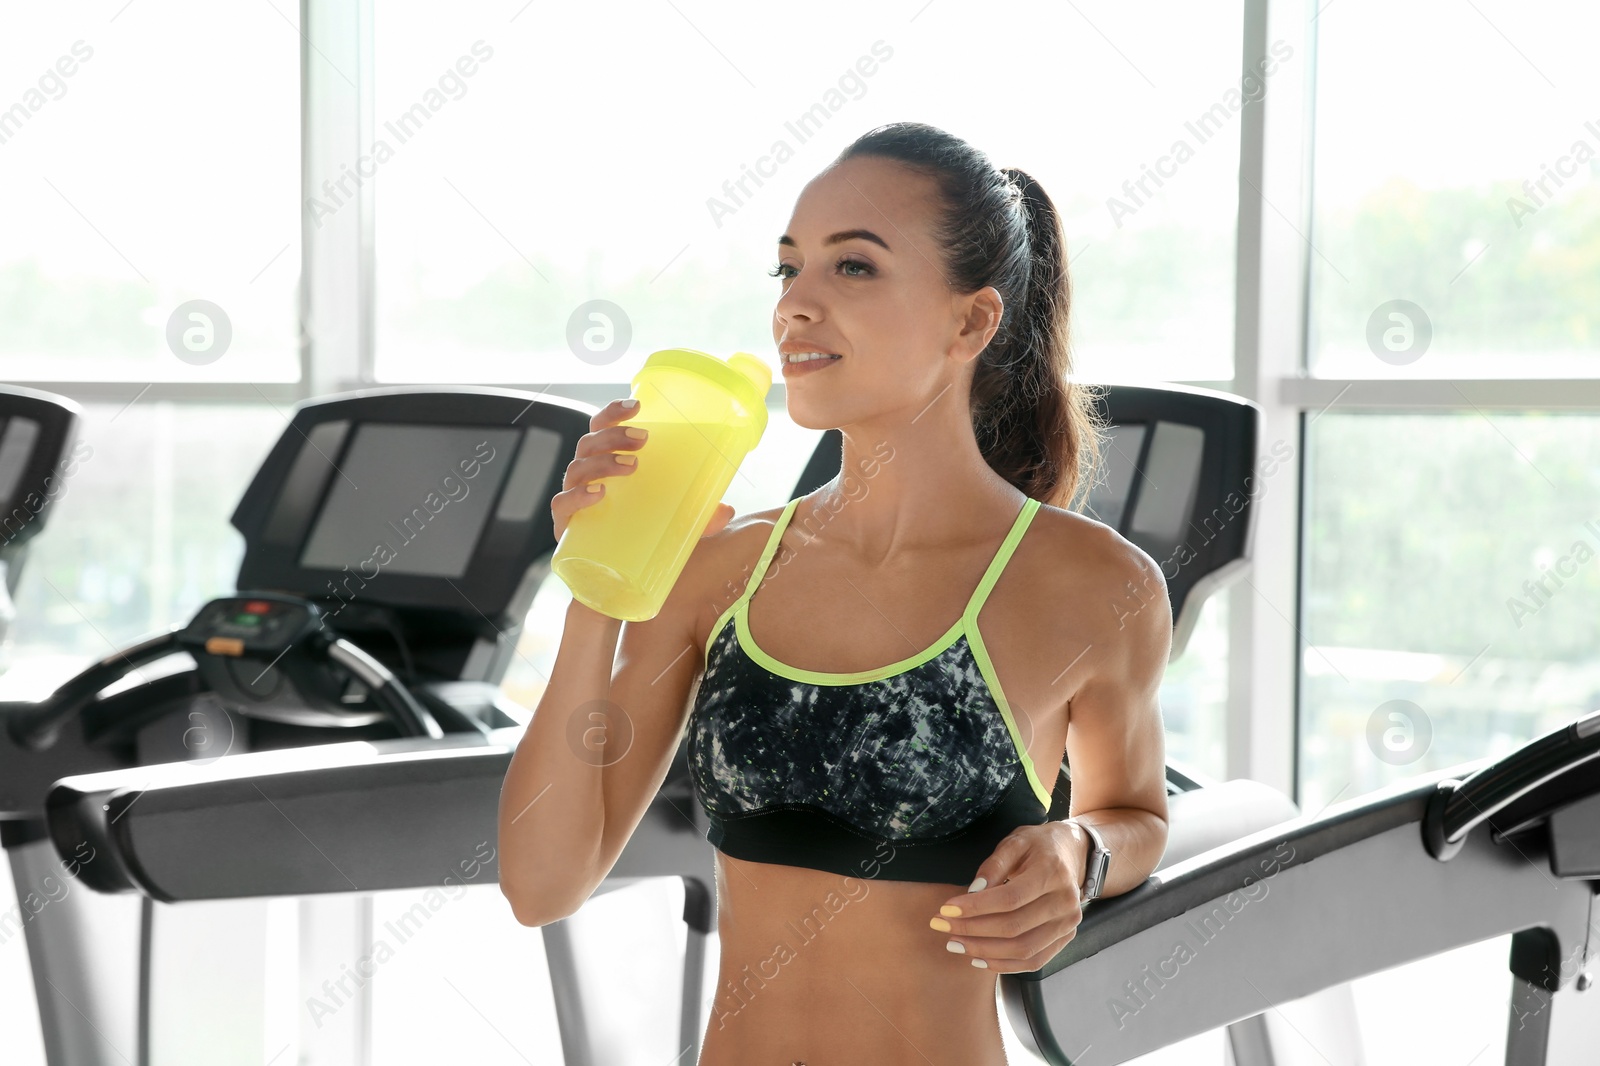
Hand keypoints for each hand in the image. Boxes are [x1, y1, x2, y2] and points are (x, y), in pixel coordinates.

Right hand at [553, 398, 733, 540]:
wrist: (612, 584)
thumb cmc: (637, 540)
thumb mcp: (673, 523)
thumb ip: (700, 517)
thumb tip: (726, 510)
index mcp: (604, 464)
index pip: (601, 428)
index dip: (613, 413)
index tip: (637, 406)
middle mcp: (585, 477)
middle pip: (589, 443)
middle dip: (613, 435)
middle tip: (642, 440)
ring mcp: (573, 501)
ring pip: (577, 468)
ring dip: (602, 462)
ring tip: (630, 466)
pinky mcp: (566, 528)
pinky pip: (562, 505)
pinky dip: (576, 496)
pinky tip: (598, 494)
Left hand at [928, 821, 1088, 972]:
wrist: (1074, 855)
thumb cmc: (1039, 846)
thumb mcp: (1016, 841)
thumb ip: (994, 864)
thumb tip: (973, 891)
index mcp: (1052, 873)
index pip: (1010, 898)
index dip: (976, 907)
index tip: (946, 908)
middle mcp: (1064, 902)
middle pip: (1014, 927)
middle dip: (972, 930)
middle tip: (941, 926)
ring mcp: (1067, 924)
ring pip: (1023, 949)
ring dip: (984, 951)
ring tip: (954, 943)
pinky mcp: (1065, 938)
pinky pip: (1033, 961)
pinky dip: (1004, 964)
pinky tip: (978, 957)